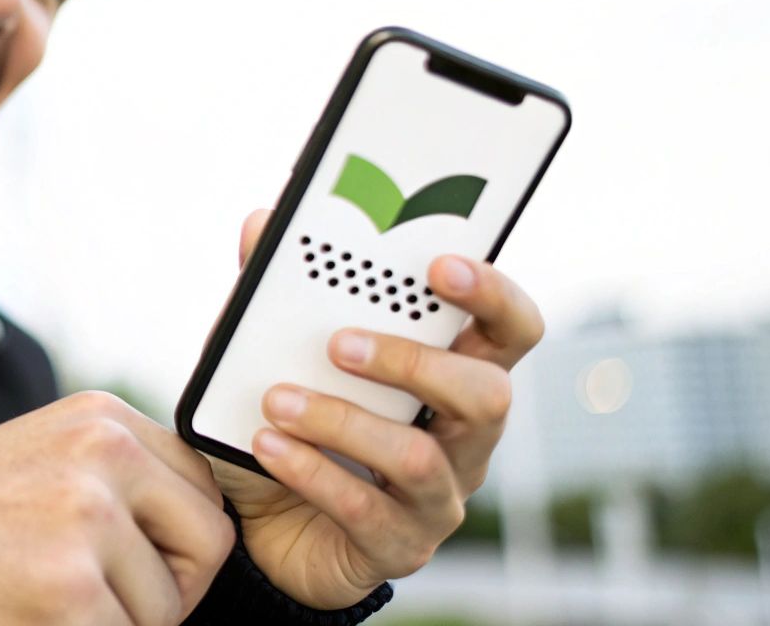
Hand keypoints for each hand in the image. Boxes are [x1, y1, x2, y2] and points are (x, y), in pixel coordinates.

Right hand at [0, 390, 236, 624]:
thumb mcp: (45, 458)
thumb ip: (120, 475)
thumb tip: (201, 525)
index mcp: (102, 417)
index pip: (203, 489)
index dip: (176, 544)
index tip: (131, 562)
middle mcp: (103, 453)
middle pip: (206, 545)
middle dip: (166, 589)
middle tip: (94, 598)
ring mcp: (87, 519)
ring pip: (165, 609)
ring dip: (115, 624)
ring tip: (40, 601)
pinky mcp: (67, 590)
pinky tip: (24, 619)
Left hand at [210, 209, 544, 608]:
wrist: (258, 523)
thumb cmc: (288, 423)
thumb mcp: (274, 357)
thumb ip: (274, 296)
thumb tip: (259, 223)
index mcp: (452, 374)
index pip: (511, 329)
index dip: (493, 294)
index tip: (440, 264)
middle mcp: (462, 437)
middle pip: (489, 394)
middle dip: (414, 363)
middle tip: (338, 344)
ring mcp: (438, 497)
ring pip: (419, 458)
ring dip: (343, 422)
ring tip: (278, 401)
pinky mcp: (399, 546)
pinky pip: (366, 511)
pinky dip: (311, 471)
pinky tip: (268, 447)